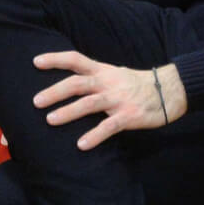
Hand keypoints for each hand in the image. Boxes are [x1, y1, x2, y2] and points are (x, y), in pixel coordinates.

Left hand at [32, 52, 184, 150]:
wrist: (168, 90)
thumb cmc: (136, 83)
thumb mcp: (114, 73)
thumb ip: (94, 76)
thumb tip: (69, 82)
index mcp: (102, 70)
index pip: (75, 59)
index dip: (55, 59)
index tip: (35, 61)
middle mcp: (107, 82)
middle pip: (77, 83)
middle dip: (55, 91)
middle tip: (35, 101)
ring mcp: (118, 99)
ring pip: (89, 104)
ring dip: (68, 112)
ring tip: (50, 120)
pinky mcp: (128, 116)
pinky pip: (109, 126)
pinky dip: (94, 136)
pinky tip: (81, 145)